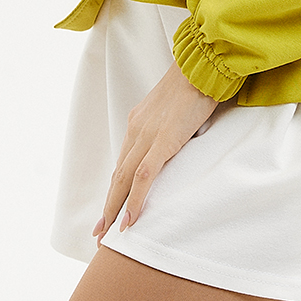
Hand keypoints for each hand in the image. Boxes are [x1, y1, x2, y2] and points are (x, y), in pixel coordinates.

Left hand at [93, 61, 219, 246]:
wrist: (202, 64)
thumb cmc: (196, 83)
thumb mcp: (178, 109)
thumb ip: (173, 127)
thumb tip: (182, 141)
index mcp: (139, 121)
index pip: (123, 162)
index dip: (116, 188)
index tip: (111, 209)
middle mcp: (136, 129)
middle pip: (118, 175)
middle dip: (107, 206)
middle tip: (99, 233)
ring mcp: (147, 135)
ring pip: (124, 179)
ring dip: (114, 209)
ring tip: (108, 235)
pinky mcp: (162, 140)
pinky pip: (144, 177)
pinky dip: (135, 200)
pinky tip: (130, 220)